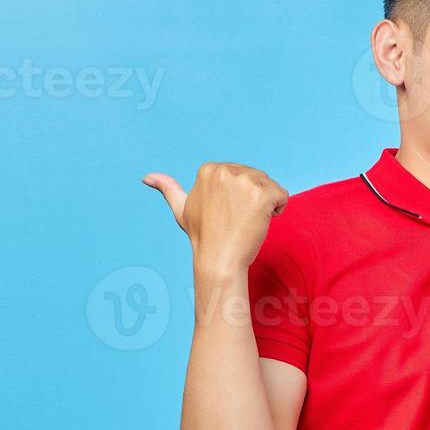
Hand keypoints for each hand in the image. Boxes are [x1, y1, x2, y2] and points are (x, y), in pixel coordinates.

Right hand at [143, 162, 288, 271]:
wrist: (218, 260)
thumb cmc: (203, 236)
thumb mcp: (181, 209)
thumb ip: (168, 189)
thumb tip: (146, 177)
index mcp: (209, 169)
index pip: (240, 174)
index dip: (238, 196)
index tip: (225, 213)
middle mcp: (226, 171)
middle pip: (257, 178)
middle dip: (253, 198)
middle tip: (237, 219)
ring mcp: (244, 182)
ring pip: (270, 186)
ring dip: (266, 204)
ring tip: (247, 221)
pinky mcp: (262, 195)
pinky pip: (282, 195)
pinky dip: (278, 209)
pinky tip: (262, 221)